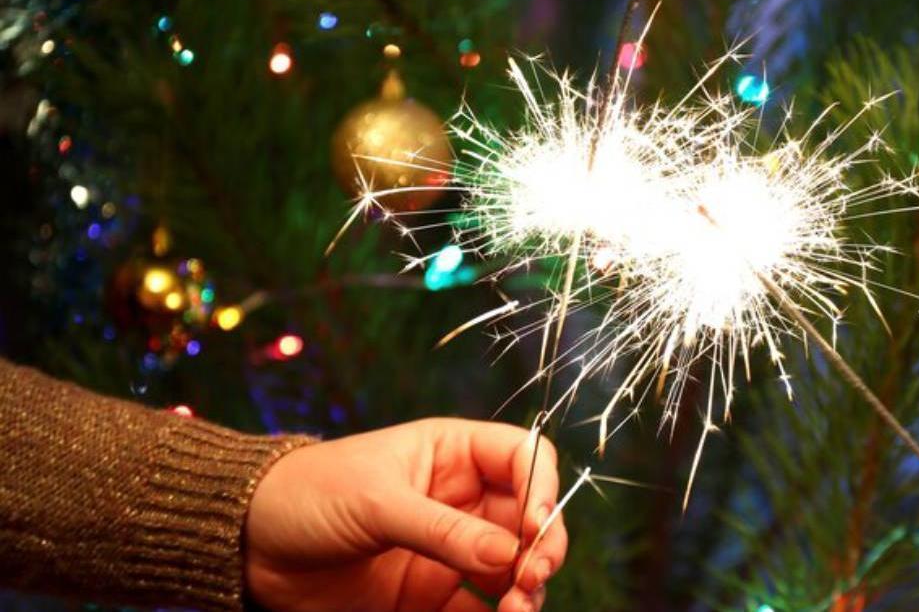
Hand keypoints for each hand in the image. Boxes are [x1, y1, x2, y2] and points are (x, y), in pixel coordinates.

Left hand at [245, 418, 567, 611]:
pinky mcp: (429, 593)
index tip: (536, 526)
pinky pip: (479, 606)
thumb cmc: (307, 495)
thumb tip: (510, 553)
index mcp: (450, 453)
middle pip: (528, 517)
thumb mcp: (376, 502)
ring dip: (526, 586)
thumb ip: (443, 530)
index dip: (542, 487)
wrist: (246, 548)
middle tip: (533, 576)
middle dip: (542, 545)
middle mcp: (459, 498)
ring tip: (518, 608)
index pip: (522, 457)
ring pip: (512, 565)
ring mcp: (447, 548)